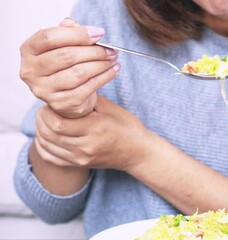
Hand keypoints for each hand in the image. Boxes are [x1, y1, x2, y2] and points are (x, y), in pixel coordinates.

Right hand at [19, 18, 119, 117]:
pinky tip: (113, 70)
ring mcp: (45, 90)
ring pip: (79, 72)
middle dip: (94, 51)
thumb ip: (66, 33)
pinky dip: (105, 77)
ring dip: (101, 64)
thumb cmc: (64, 66)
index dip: (76, 34)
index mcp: (28, 51)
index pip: (49, 38)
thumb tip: (73, 24)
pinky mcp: (62, 103)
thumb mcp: (61, 46)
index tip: (98, 33)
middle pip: (66, 56)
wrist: (66, 97)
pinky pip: (88, 87)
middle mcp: (31, 71)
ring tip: (113, 59)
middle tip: (111, 49)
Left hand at [34, 95, 149, 170]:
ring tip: (46, 120)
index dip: (48, 112)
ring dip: (41, 130)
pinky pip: (50, 158)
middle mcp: (86, 147)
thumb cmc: (127, 127)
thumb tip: (67, 87)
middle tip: (45, 109)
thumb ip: (88, 98)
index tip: (51, 103)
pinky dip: (43, 146)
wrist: (138, 152)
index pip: (58, 123)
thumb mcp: (111, 108)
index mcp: (95, 129)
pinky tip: (47, 135)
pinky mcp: (79, 164)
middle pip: (49, 134)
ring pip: (46, 145)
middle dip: (42, 119)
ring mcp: (81, 158)